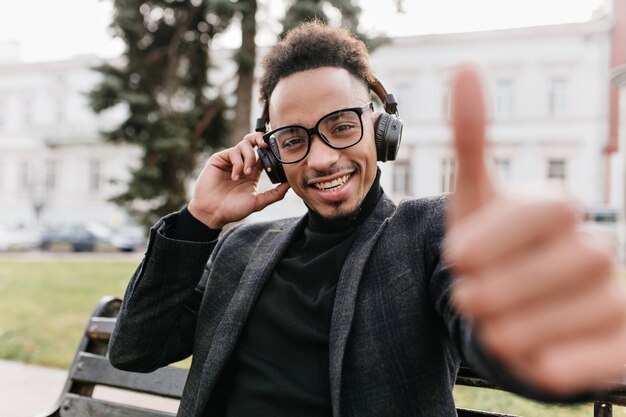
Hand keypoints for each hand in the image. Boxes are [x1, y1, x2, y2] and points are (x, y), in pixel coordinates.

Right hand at [188, 133, 289, 228]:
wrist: (212, 212)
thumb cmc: (233, 209)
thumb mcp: (258, 202)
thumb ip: (274, 194)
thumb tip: (290, 185)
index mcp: (253, 172)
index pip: (264, 154)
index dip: (271, 151)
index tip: (278, 153)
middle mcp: (242, 163)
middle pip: (253, 141)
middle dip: (260, 138)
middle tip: (265, 145)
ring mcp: (230, 160)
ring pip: (244, 145)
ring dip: (249, 157)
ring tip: (247, 173)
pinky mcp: (219, 159)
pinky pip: (232, 152)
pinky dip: (237, 163)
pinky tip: (235, 176)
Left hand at [444, 64, 625, 394]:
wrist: (508, 308)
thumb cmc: (488, 250)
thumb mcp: (472, 199)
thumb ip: (471, 139)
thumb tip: (467, 67)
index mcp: (555, 209)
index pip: (544, 210)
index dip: (496, 235)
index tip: (452, 257)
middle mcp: (593, 244)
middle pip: (571, 259)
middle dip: (509, 283)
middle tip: (464, 298)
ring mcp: (614, 291)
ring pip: (589, 305)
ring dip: (530, 323)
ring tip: (490, 331)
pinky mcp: (622, 339)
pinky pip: (615, 351)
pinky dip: (573, 361)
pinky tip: (535, 366)